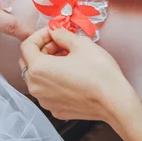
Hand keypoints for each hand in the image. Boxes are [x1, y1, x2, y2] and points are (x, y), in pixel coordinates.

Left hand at [19, 27, 140, 121]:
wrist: (115, 101)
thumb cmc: (99, 73)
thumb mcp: (81, 44)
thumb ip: (61, 34)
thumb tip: (55, 31)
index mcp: (39, 68)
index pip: (27, 46)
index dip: (40, 35)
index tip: (53, 33)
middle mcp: (36, 87)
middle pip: (28, 62)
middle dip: (42, 49)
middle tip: (60, 44)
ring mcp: (45, 101)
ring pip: (37, 77)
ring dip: (47, 65)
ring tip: (68, 59)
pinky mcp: (56, 110)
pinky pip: (47, 91)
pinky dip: (53, 80)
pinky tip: (71, 74)